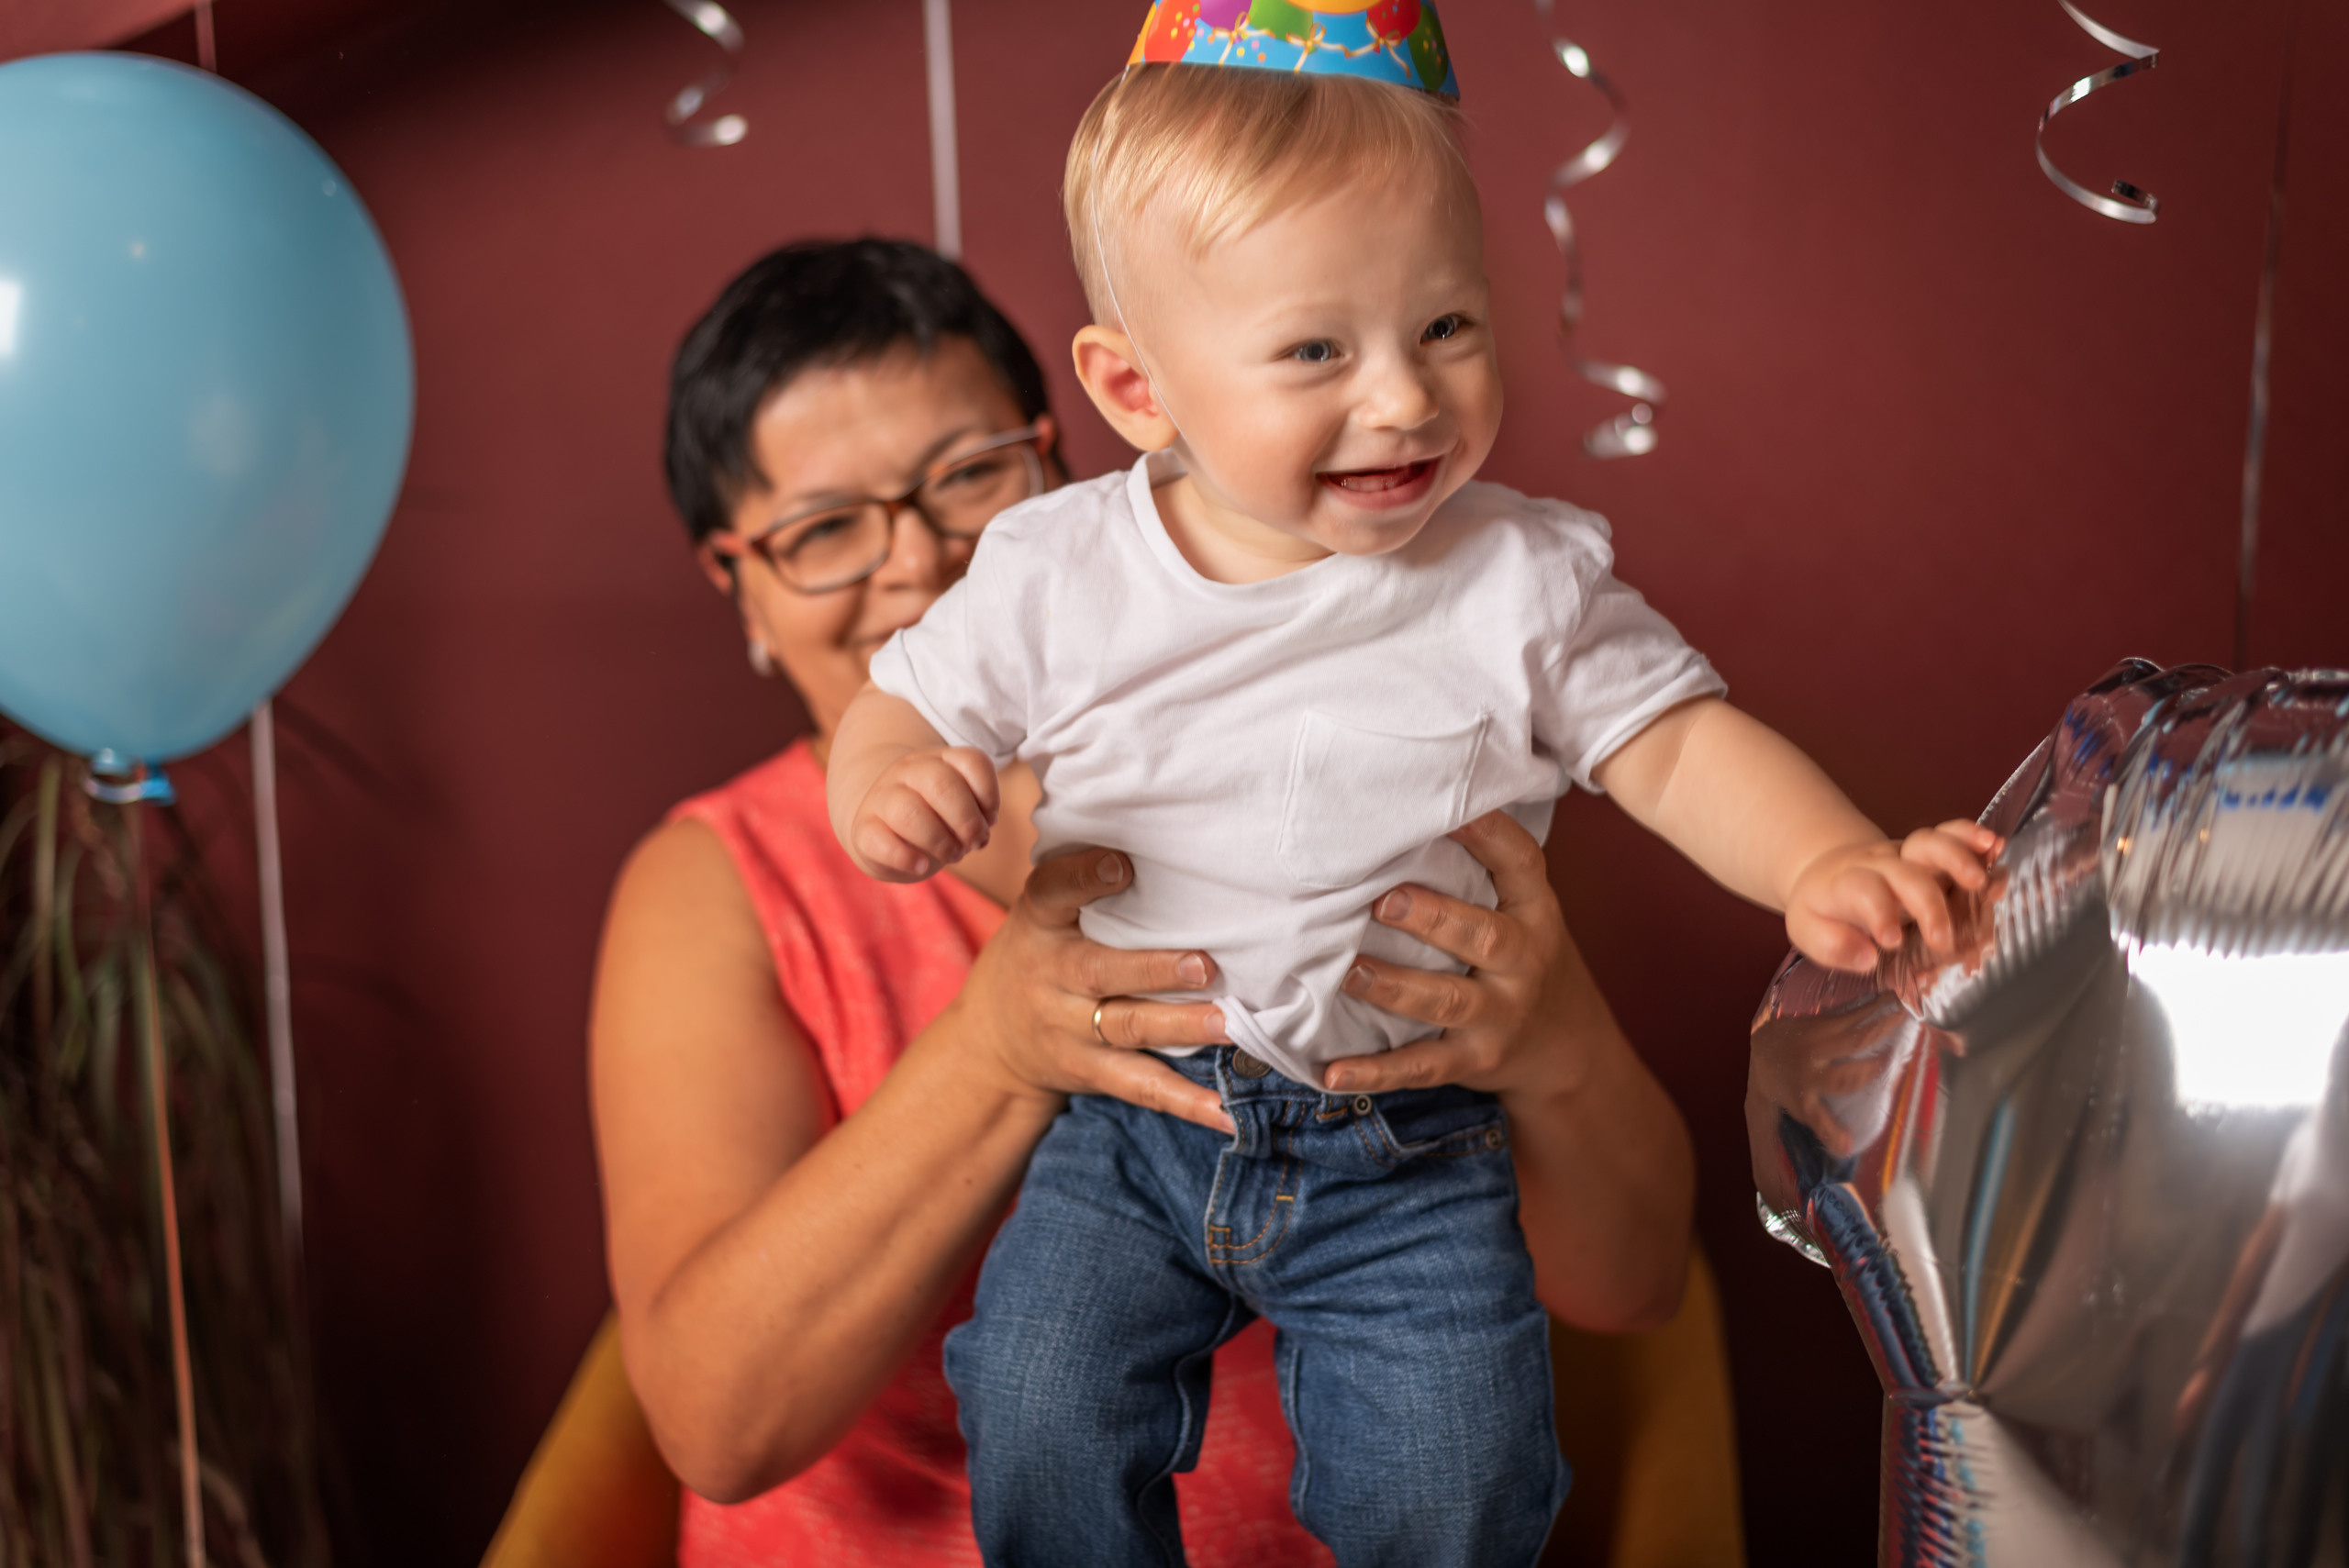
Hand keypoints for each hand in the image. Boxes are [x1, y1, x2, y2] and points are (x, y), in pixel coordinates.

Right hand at [847, 747, 999, 881]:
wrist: (883, 829)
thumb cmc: (933, 819)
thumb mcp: (959, 807)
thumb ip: (977, 813)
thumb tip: (979, 834)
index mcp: (938, 760)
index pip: (971, 761)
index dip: (990, 794)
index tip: (989, 818)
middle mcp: (908, 772)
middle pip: (942, 784)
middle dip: (967, 822)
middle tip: (974, 844)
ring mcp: (882, 798)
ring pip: (909, 812)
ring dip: (941, 842)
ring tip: (952, 855)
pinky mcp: (863, 830)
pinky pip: (880, 840)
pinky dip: (906, 858)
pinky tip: (920, 865)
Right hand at [945, 844, 1236, 1133]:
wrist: (988, 1043)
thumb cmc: (1039, 953)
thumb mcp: (1042, 912)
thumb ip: (1080, 878)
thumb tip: (1147, 818)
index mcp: (1040, 923)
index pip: (1053, 892)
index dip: (1084, 877)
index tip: (1123, 866)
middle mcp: (1051, 976)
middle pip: (1100, 971)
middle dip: (1153, 970)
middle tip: (1205, 964)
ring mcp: (1068, 1029)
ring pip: (1127, 1030)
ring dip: (1180, 1029)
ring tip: (1228, 1025)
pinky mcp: (1089, 1072)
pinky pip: (1140, 1086)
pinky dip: (1184, 1102)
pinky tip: (1225, 1111)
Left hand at [1317, 810, 1612, 1100]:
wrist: (1565, 1049)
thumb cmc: (1521, 959)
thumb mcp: (1522, 911)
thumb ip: (1480, 871)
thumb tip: (1401, 809)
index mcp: (1533, 911)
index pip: (1520, 864)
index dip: (1489, 834)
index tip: (1452, 810)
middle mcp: (1522, 962)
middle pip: (1481, 937)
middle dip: (1432, 918)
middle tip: (1382, 900)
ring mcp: (1500, 1015)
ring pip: (1447, 1000)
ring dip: (1395, 987)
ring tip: (1349, 971)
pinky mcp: (1473, 1060)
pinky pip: (1422, 1066)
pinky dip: (1376, 1072)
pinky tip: (1333, 1071)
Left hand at [1784, 820, 2001, 972]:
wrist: (1828, 870)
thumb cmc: (1824, 908)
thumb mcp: (1809, 930)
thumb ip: (1833, 945)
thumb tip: (1868, 957)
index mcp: (1847, 884)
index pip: (1864, 891)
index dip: (1879, 913)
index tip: (1891, 941)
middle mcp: (1880, 865)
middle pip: (1906, 874)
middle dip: (1929, 905)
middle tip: (1943, 941)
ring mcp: (1907, 856)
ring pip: (1932, 844)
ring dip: (1959, 858)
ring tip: (1982, 880)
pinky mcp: (1931, 855)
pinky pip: (1952, 836)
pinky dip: (1974, 839)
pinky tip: (1996, 849)